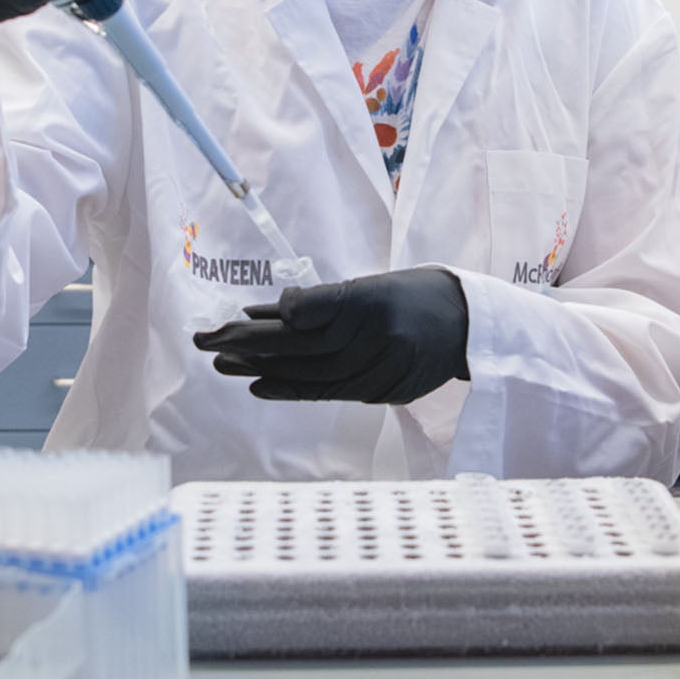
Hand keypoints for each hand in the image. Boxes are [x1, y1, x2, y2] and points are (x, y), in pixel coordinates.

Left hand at [194, 267, 471, 403]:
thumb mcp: (371, 286)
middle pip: (302, 352)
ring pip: (313, 377)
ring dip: (264, 371)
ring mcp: (383, 372)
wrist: (471, 324)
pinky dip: (294, 389)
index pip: (303, 321)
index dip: (260, 327)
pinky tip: (263, 384)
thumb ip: (323, 302)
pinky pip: (332, 392)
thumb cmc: (415, 295)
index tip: (223, 326)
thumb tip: (272, 311)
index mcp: (371, 306)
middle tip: (207, 344)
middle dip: (251, 349)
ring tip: (225, 364)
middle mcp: (377, 342)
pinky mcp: (387, 393)